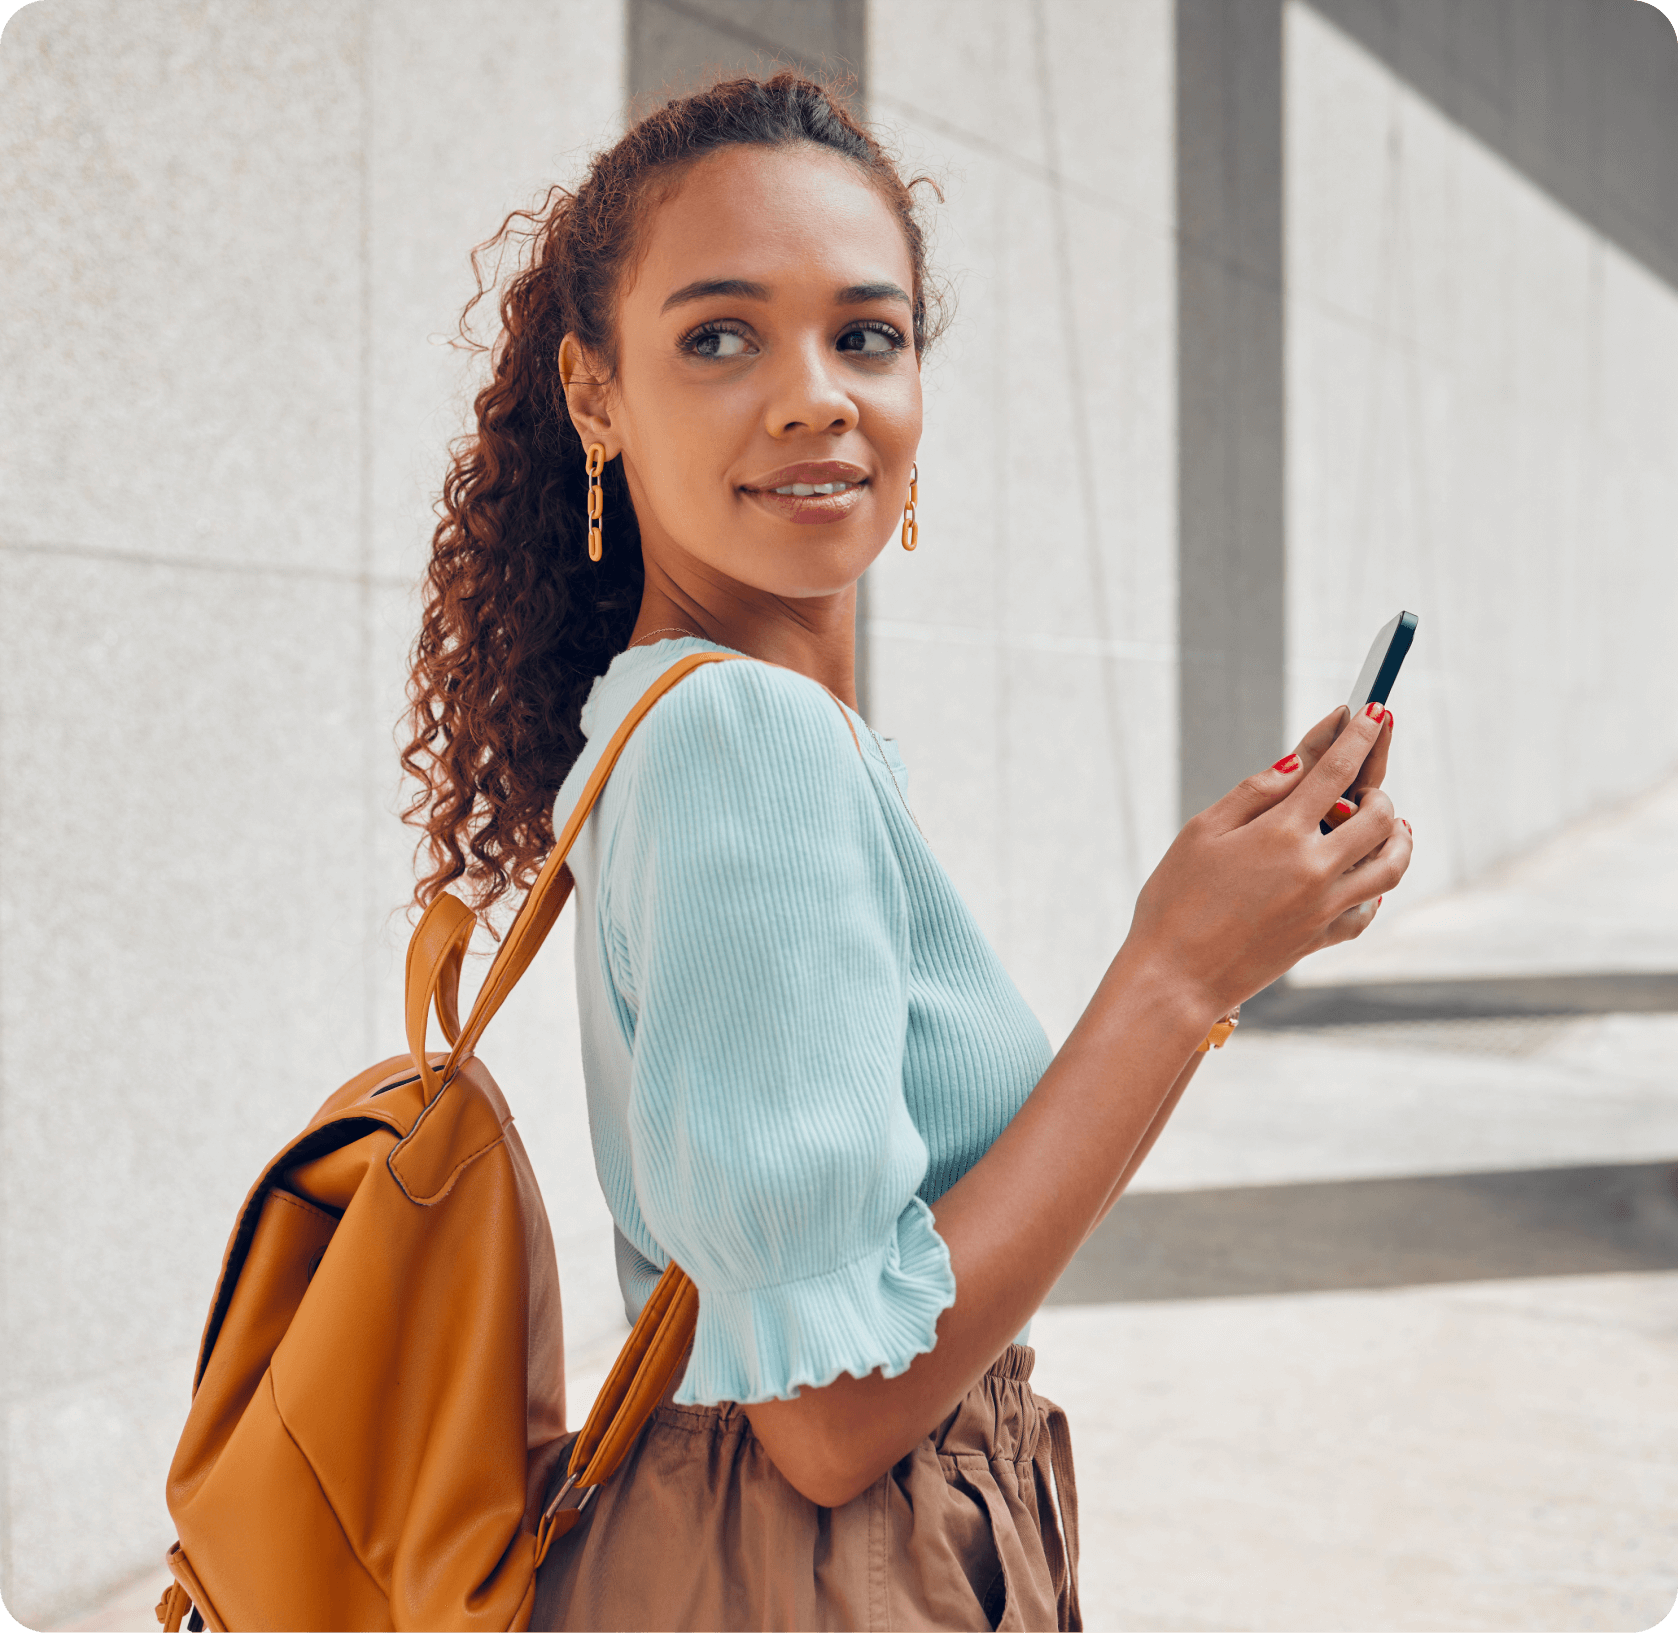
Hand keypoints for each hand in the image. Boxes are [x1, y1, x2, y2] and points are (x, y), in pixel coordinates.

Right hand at [1125, 701, 1411, 1017]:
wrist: (1175, 978)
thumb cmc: (1174, 902)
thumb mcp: (1201, 833)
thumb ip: (1254, 793)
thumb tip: (1299, 761)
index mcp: (1280, 833)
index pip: (1336, 770)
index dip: (1359, 736)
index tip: (1375, 713)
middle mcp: (1313, 868)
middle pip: (1378, 815)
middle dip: (1380, 788)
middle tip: (1367, 780)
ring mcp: (1323, 907)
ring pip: (1391, 864)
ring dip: (1398, 836)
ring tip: (1391, 823)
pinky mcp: (1321, 938)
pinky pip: (1369, 909)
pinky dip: (1376, 888)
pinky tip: (1365, 875)